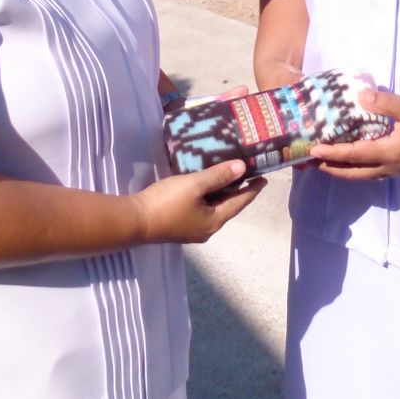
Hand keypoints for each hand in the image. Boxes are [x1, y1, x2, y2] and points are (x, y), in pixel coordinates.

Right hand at [135, 161, 264, 243]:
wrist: (135, 221)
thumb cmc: (167, 202)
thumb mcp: (195, 185)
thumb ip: (218, 176)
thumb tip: (242, 168)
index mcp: (215, 221)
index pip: (240, 202)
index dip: (252, 189)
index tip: (264, 178)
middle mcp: (207, 229)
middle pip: (228, 207)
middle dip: (238, 190)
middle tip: (247, 173)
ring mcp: (192, 230)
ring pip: (214, 209)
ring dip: (222, 193)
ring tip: (227, 177)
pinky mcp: (180, 226)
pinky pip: (202, 210)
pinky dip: (208, 198)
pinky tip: (203, 187)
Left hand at [310, 86, 399, 180]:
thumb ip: (385, 103)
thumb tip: (360, 96)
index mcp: (390, 152)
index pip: (354, 155)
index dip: (331, 154)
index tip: (312, 151)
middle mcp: (392, 167)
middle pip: (355, 173)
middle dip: (333, 169)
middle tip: (313, 164)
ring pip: (366, 176)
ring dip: (346, 171)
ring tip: (330, 164)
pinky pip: (376, 173)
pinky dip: (361, 169)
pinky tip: (359, 161)